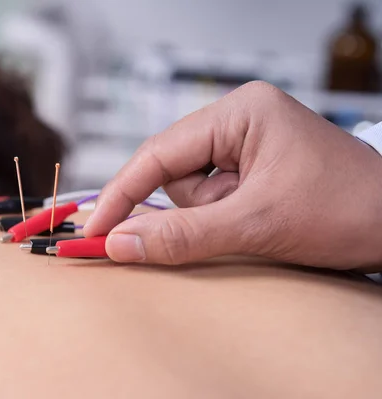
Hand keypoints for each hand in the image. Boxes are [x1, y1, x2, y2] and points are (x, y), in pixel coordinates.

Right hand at [84, 81, 381, 269]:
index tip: (94, 228)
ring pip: (192, 191)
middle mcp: (239, 120)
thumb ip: (182, 235)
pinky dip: (223, 219)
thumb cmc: (346, 210)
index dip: (122, 193)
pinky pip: (213, 198)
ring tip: (259, 222)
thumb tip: (120, 244)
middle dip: (192, 209)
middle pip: (174, 172)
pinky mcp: (252, 168)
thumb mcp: (256, 225)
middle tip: (227, 228)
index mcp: (240, 112)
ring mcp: (246, 144)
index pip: (159, 152)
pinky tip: (260, 222)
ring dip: (213, 217)